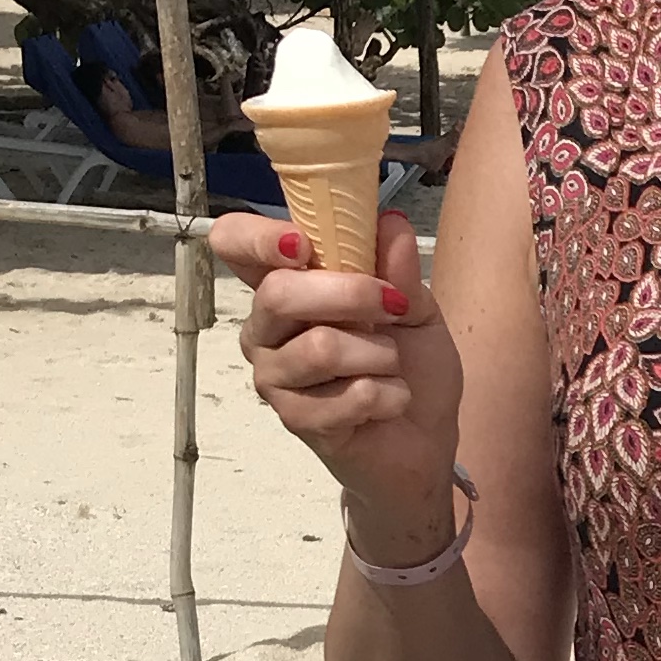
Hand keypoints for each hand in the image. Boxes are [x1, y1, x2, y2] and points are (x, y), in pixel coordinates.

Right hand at [214, 205, 465, 544]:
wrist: (425, 438)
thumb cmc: (412, 365)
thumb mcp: (416, 308)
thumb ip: (399, 270)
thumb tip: (390, 222)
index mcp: (287, 285)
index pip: (234, 244)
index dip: (257, 238)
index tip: (303, 244)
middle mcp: (266, 328)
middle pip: (277, 293)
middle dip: (350, 295)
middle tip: (394, 308)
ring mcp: (274, 376)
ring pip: (319, 348)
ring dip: (379, 355)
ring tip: (392, 366)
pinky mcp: (296, 420)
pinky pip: (346, 396)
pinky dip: (388, 395)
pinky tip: (390, 402)